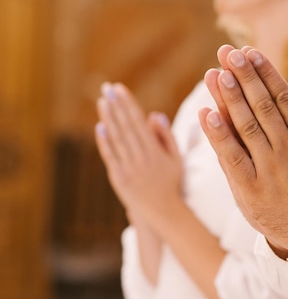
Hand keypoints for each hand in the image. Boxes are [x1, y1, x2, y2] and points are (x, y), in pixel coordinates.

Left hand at [94, 83, 183, 222]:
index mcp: (155, 151)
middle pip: (125, 126)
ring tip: (102, 101)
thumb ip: (165, 136)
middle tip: (107, 87)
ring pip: (116, 139)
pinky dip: (104, 141)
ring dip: (108, 118)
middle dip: (116, 105)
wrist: (163, 211)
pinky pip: (110, 155)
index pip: (138, 122)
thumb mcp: (176, 158)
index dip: (128, 104)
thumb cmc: (171, 182)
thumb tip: (153, 115)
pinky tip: (100, 126)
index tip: (120, 88)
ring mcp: (128, 168)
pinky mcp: (118, 178)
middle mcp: (140, 158)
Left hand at [198, 45, 287, 252]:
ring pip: (244, 126)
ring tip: (215, 74)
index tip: (250, 52)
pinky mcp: (251, 190)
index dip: (264, 72)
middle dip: (242, 76)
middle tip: (227, 53)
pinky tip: (207, 115)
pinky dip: (218, 136)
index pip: (282, 96)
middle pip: (260, 105)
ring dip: (228, 98)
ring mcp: (267, 168)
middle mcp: (286, 148)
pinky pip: (231, 158)